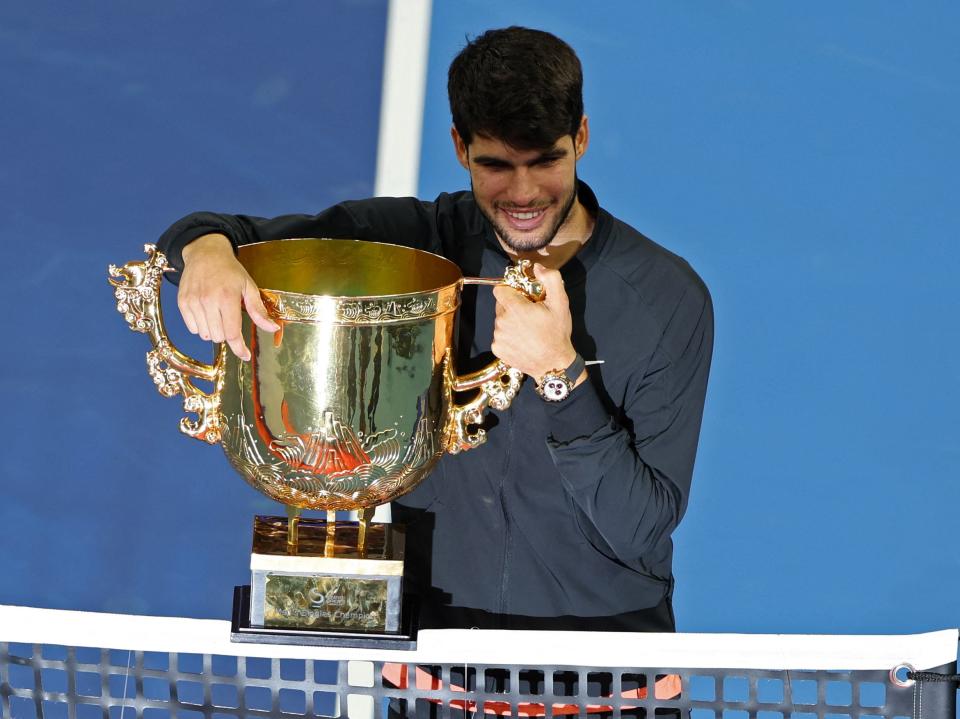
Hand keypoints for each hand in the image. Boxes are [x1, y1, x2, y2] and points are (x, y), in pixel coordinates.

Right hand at [177, 233, 278, 359]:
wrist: (205, 253)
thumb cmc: (230, 270)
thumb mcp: (249, 287)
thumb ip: (258, 310)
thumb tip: (273, 328)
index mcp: (227, 298)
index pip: (232, 333)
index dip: (239, 348)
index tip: (245, 355)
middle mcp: (208, 301)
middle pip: (219, 337)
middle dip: (227, 334)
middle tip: (230, 319)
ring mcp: (193, 302)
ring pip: (205, 335)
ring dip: (214, 331)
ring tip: (218, 314)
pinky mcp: (182, 303)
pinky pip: (192, 328)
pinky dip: (201, 326)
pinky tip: (206, 312)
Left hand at [491, 263, 580, 382]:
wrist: (554, 365)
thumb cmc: (557, 333)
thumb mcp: (561, 303)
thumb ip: (551, 279)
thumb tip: (537, 267)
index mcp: (514, 308)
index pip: (500, 289)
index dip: (511, 290)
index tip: (523, 296)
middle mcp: (501, 322)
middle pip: (501, 305)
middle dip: (513, 306)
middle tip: (530, 314)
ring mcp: (498, 337)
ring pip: (500, 321)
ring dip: (511, 322)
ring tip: (528, 330)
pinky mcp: (497, 349)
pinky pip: (499, 336)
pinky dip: (508, 336)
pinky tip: (523, 341)